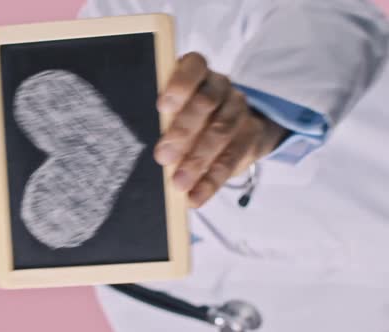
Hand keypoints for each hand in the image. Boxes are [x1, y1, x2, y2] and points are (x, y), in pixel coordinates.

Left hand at [154, 53, 287, 207]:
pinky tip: (195, 197)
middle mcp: (221, 87)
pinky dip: (211, 181)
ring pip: (220, 132)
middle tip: (162, 156)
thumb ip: (170, 122)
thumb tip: (161, 152)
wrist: (239, 125)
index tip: (163, 106)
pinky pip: (232, 159)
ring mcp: (239, 109)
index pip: (194, 66)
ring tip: (178, 183)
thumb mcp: (180, 112)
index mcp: (199, 74)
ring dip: (197, 160)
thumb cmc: (193, 117)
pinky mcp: (252, 135)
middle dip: (183, 130)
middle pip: (206, 102)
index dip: (180, 84)